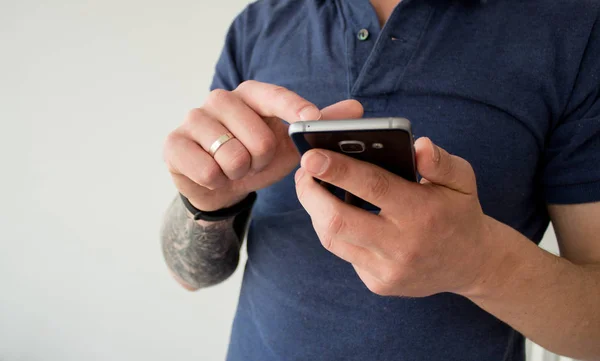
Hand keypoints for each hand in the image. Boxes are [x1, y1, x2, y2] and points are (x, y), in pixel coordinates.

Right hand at [163, 81, 363, 210]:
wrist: (218, 184)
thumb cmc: (256, 157)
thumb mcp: (291, 144)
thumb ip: (320, 125)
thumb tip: (356, 108)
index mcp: (250, 94)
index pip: (273, 95)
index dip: (293, 108)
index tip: (310, 122)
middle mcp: (219, 99)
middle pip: (258, 137)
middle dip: (262, 160)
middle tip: (254, 160)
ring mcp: (193, 119)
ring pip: (232, 157)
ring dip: (240, 172)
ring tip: (234, 167)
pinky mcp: (173, 143)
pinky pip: (207, 171)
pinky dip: (217, 182)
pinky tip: (214, 175)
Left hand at [294, 137, 495, 296]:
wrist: (470, 264)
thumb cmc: (459, 212)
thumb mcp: (462, 180)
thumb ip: (440, 162)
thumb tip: (419, 146)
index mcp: (422, 213)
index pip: (373, 187)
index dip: (337, 170)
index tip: (310, 156)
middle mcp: (402, 246)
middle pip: (337, 220)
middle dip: (310, 193)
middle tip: (303, 170)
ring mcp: (387, 270)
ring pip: (332, 239)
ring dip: (315, 210)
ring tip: (313, 186)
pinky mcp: (378, 284)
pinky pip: (344, 253)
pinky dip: (334, 229)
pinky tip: (335, 211)